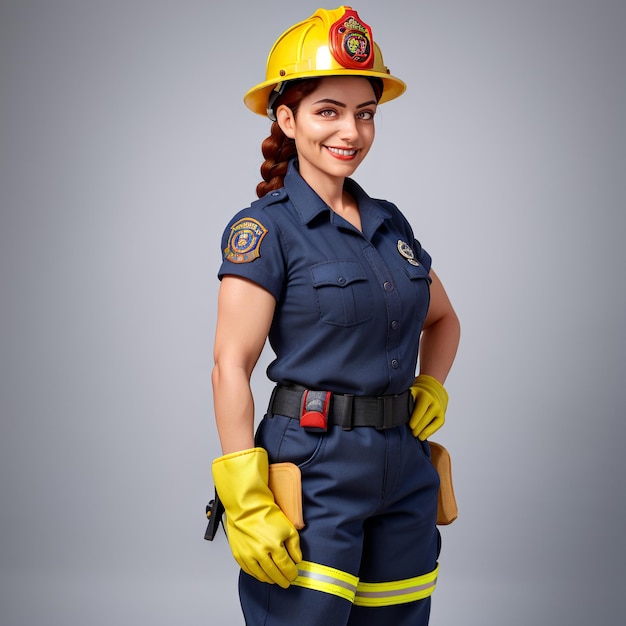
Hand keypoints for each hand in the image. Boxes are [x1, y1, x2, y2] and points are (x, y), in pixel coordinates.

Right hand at [212, 447, 301, 587]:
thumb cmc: (265, 513)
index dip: (291, 573)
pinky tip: (262, 574)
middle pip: (274, 574)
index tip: (294, 575)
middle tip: (286, 582)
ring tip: (275, 580)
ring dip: (270, 580)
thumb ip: (294, 545)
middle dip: (282, 580)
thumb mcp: (287, 527)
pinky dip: (257, 575)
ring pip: (261, 575)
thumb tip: (297, 559)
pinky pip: (249, 571)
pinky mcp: (238, 555)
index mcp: (273, 546)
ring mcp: (247, 555)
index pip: (286, 567)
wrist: (246, 507)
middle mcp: (259, 553)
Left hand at [409, 374, 447, 439]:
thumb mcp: (411, 393)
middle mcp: (434, 403)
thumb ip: (405, 399)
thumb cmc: (418, 395)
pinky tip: (423, 436)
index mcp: (425, 396)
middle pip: (426, 418)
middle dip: (418, 427)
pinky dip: (430, 432)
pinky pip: (437, 426)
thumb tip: (395, 409)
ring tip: (416, 435)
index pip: (421, 409)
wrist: (432, 392)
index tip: (410, 426)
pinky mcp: (442, 417)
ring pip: (432, 423)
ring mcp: (439, 410)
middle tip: (412, 433)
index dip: (415, 419)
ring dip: (423, 431)